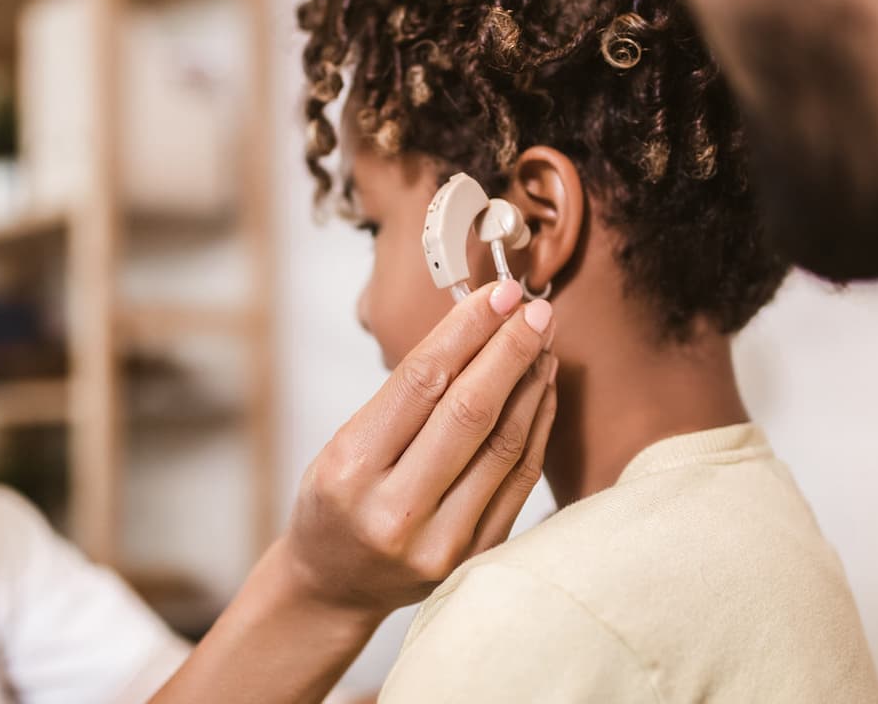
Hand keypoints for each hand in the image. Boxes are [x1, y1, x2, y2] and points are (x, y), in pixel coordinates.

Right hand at [281, 279, 558, 616]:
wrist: (335, 585)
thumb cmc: (337, 500)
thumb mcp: (344, 443)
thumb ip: (406, 396)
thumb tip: (478, 325)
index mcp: (349, 472)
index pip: (421, 383)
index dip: (467, 329)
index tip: (498, 292)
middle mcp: (395, 512)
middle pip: (470, 413)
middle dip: (510, 350)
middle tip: (535, 308)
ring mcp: (441, 543)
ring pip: (504, 446)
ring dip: (531, 383)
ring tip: (543, 341)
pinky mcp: (476, 558)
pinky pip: (519, 479)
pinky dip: (536, 426)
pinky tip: (542, 389)